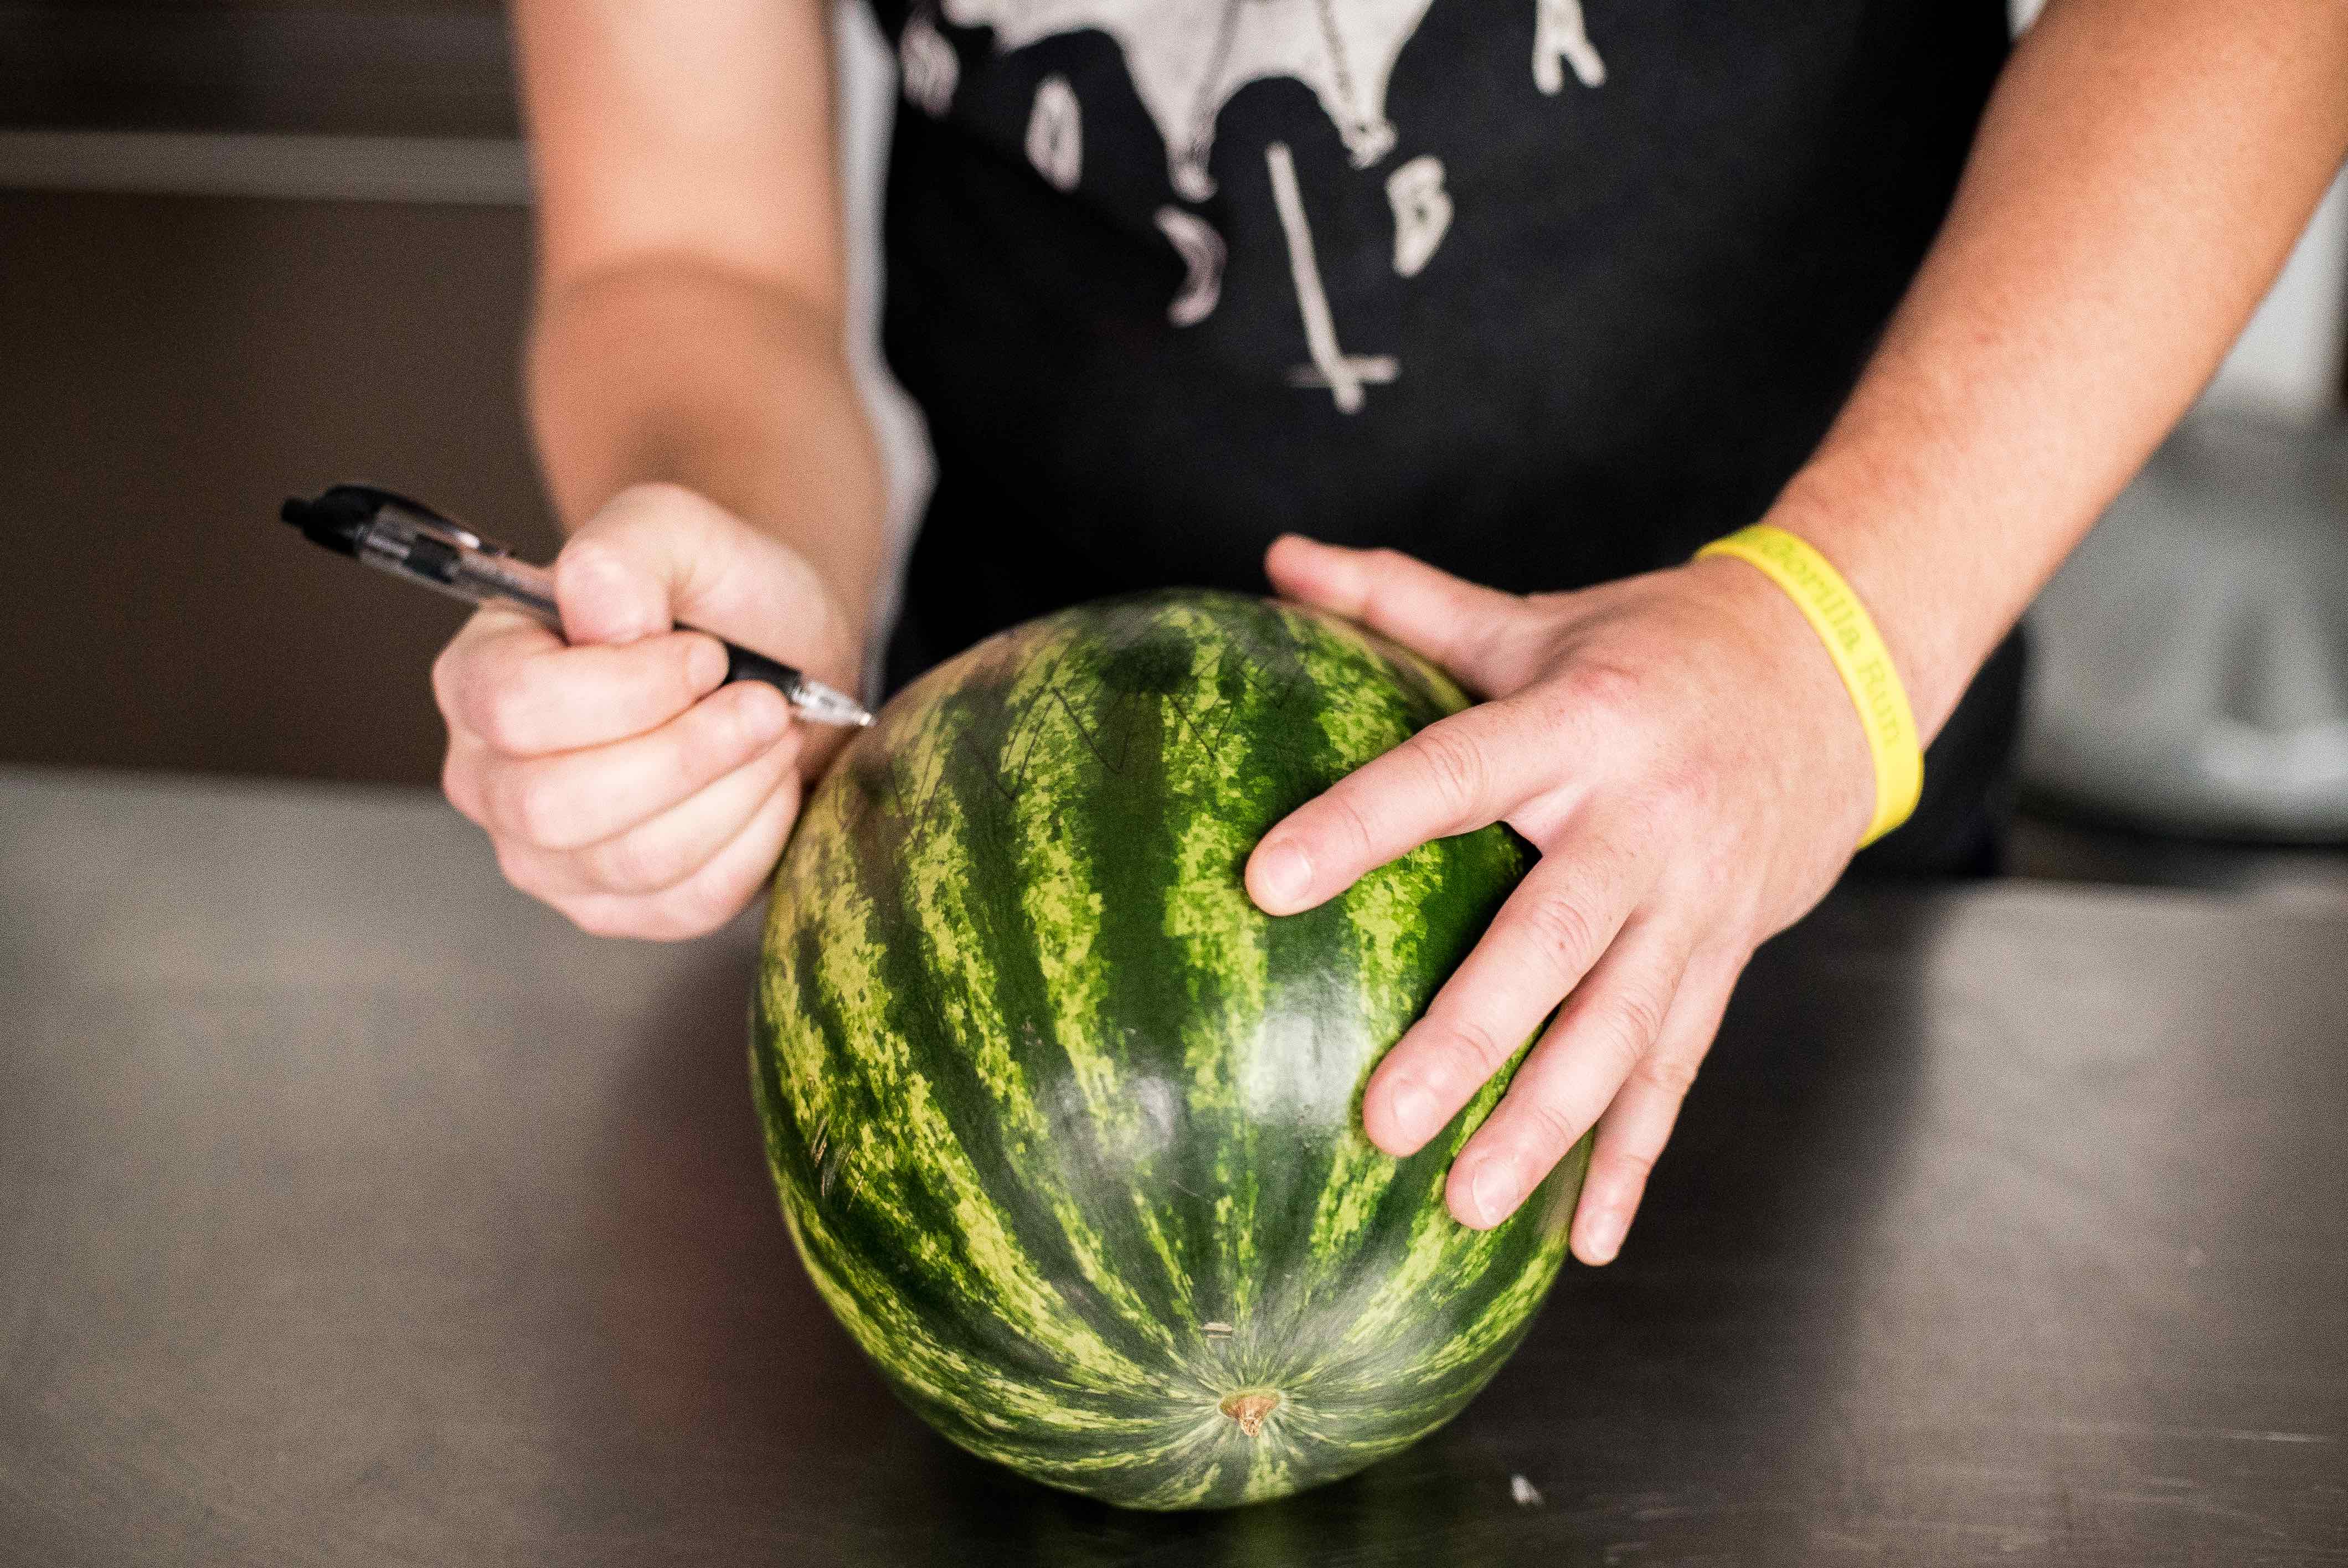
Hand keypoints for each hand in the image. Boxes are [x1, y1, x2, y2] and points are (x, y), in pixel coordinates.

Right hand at [433, 483, 863, 940]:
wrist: (779, 657)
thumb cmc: (716, 595)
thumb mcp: (677, 531)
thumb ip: (626, 548)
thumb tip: (596, 609)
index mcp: (477, 677)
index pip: (515, 709)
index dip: (627, 689)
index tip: (708, 655)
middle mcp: (490, 778)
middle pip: (556, 807)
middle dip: (686, 755)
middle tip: (763, 704)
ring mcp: (546, 857)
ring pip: (629, 863)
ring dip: (731, 794)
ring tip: (774, 734)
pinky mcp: (617, 909)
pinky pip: (685, 905)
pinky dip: (753, 843)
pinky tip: (770, 785)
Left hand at [1247, 535, 1880, 1261]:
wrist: (1834, 678)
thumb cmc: (1649, 650)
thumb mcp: (1533, 621)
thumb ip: (1402, 601)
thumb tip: (1277, 559)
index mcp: (1581, 726)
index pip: (1456, 771)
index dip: (1363, 823)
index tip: (1267, 880)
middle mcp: (1645, 824)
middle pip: (1554, 940)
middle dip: (1472, 1038)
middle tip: (1382, 1122)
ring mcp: (1696, 907)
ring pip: (1622, 1031)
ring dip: (1548, 1128)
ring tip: (1466, 1209)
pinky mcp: (1725, 962)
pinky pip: (1677, 1072)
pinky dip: (1633, 1161)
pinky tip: (1585, 1244)